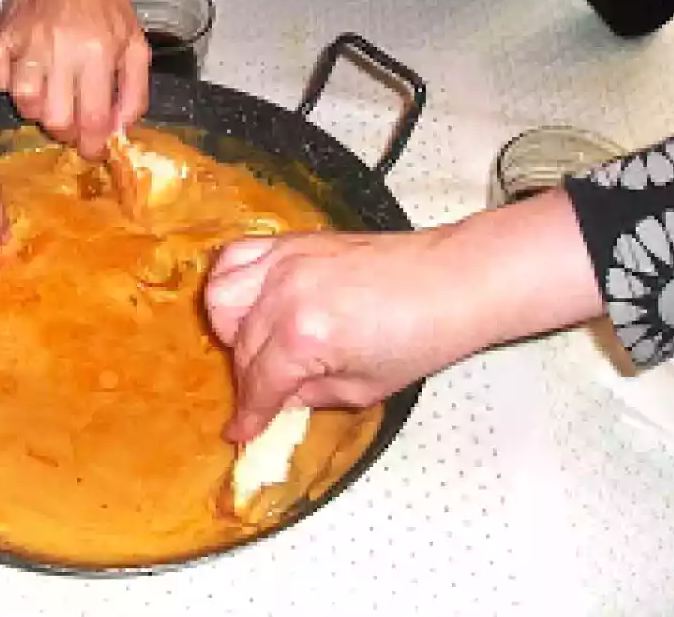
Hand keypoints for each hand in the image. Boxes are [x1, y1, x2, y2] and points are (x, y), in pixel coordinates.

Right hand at [0, 0, 149, 158]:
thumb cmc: (106, 4)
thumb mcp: (135, 43)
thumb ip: (134, 91)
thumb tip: (119, 131)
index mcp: (97, 51)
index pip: (90, 118)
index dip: (92, 145)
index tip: (93, 151)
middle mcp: (59, 49)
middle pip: (54, 118)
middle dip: (66, 132)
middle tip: (73, 125)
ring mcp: (24, 42)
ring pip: (23, 103)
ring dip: (38, 111)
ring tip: (51, 100)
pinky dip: (7, 86)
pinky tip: (24, 78)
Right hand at [205, 191, 603, 441]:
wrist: (451, 281)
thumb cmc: (419, 339)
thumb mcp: (363, 390)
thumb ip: (307, 396)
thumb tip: (274, 400)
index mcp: (304, 337)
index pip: (259, 384)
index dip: (248, 415)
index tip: (239, 431)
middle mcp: (283, 295)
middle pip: (240, 346)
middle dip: (249, 378)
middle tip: (268, 392)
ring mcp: (283, 261)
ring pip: (222, 298)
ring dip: (232, 328)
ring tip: (259, 342)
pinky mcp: (289, 242)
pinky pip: (235, 259)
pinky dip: (231, 282)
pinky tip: (250, 301)